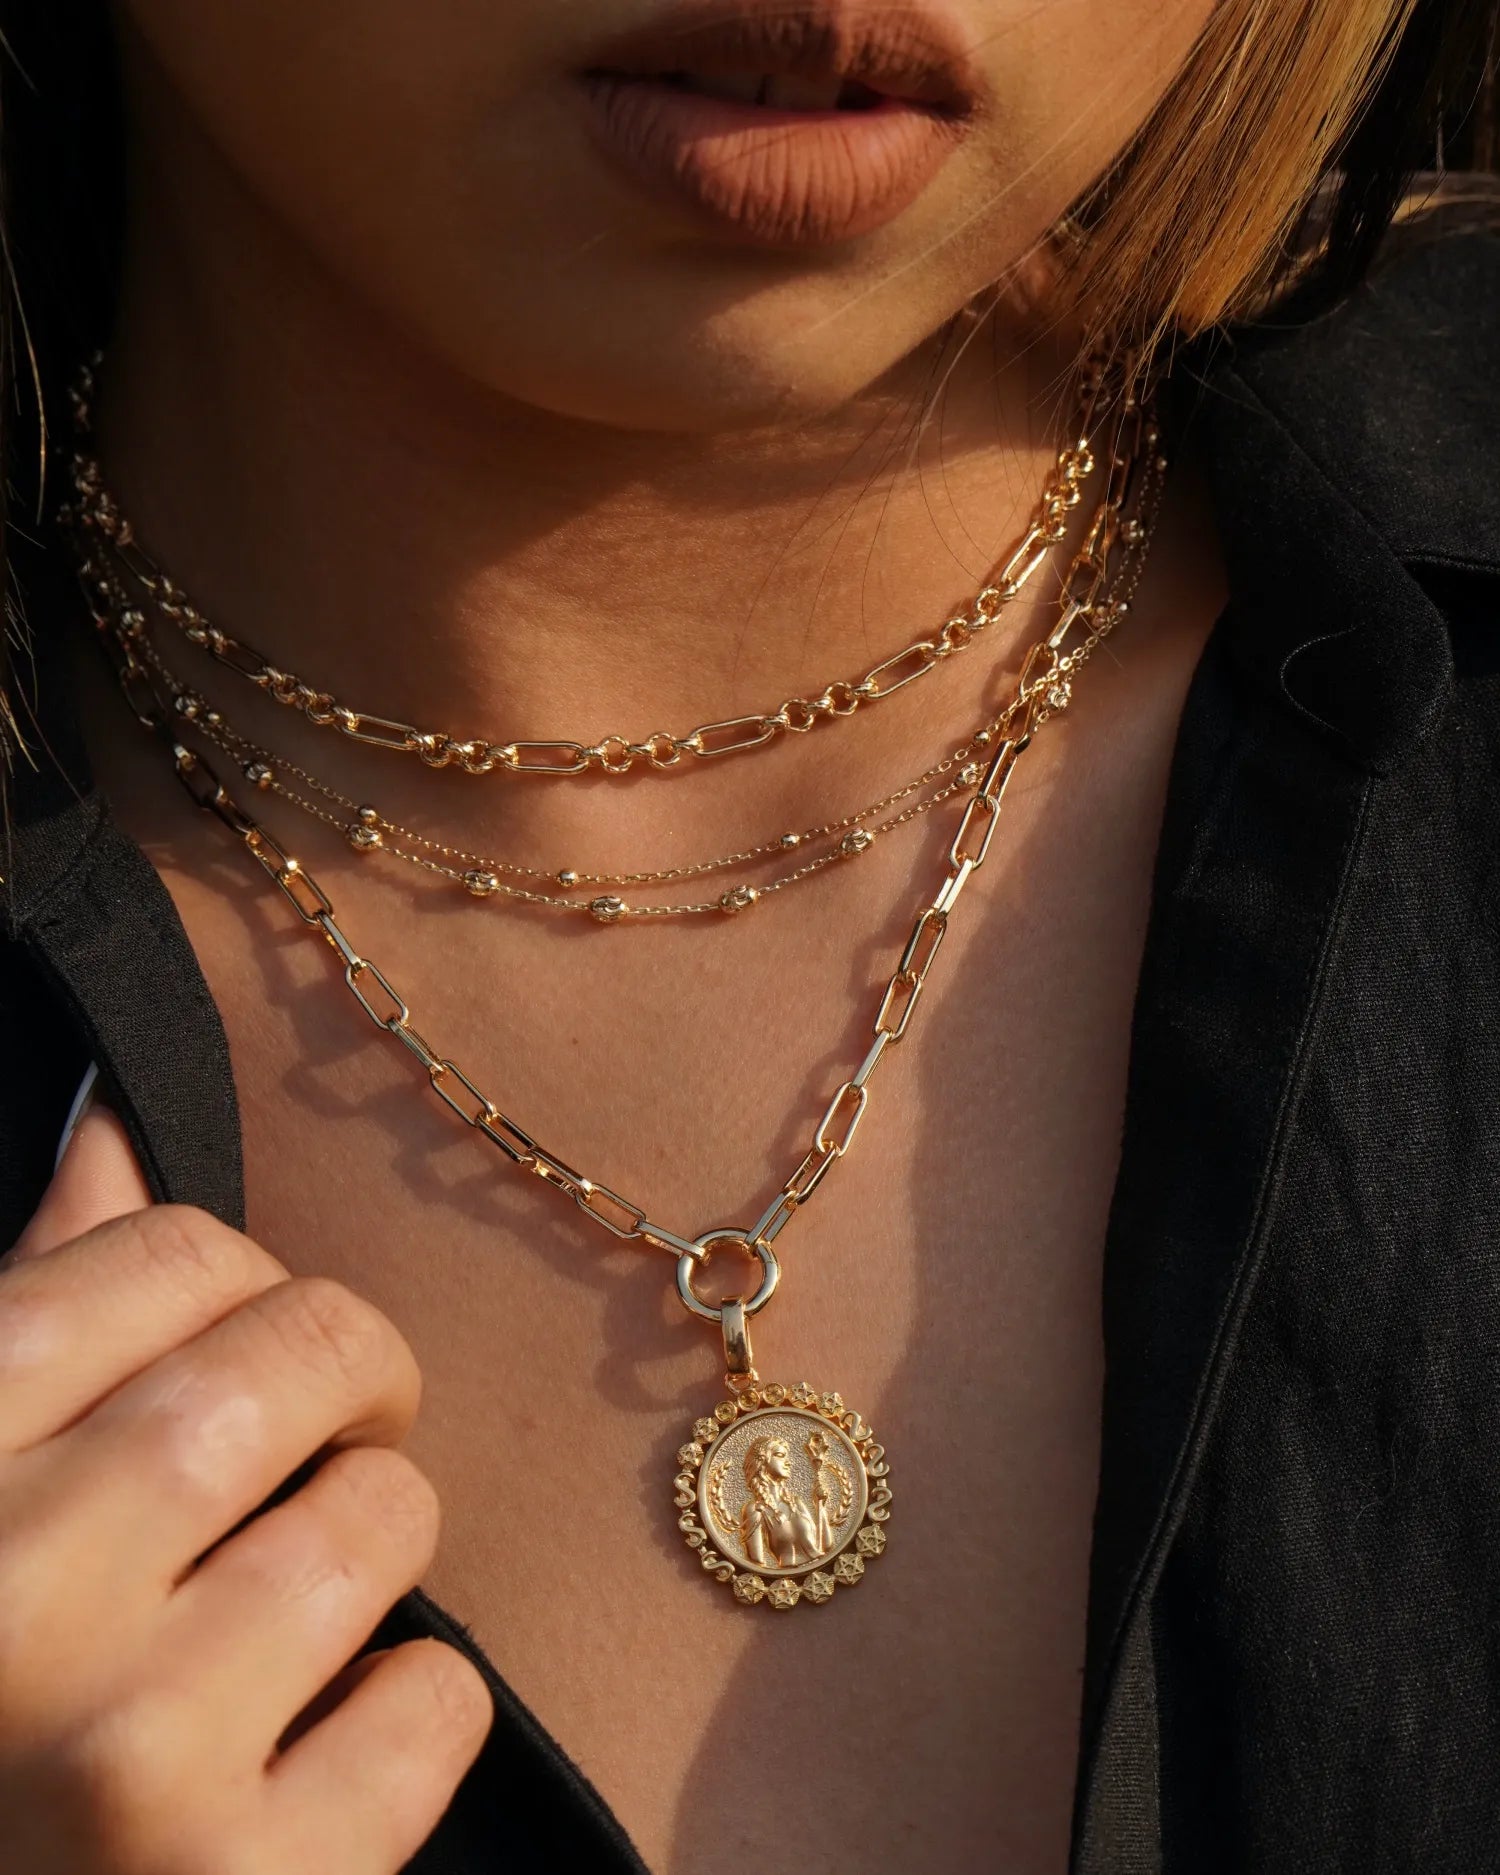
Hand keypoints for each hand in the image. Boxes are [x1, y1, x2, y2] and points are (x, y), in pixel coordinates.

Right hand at [0, 1099, 492, 1872]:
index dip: (246, 1289)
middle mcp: (13, 1586)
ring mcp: (123, 1746)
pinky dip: (412, 1707)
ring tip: (302, 1604)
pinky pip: (434, 1701)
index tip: (247, 1346)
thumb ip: (35, 1318)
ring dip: (376, 1543)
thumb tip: (110, 1131)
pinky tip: (317, 1743)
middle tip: (333, 1441)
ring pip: (385, 1516)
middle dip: (353, 1381)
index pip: (175, 1252)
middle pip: (303, 1351)